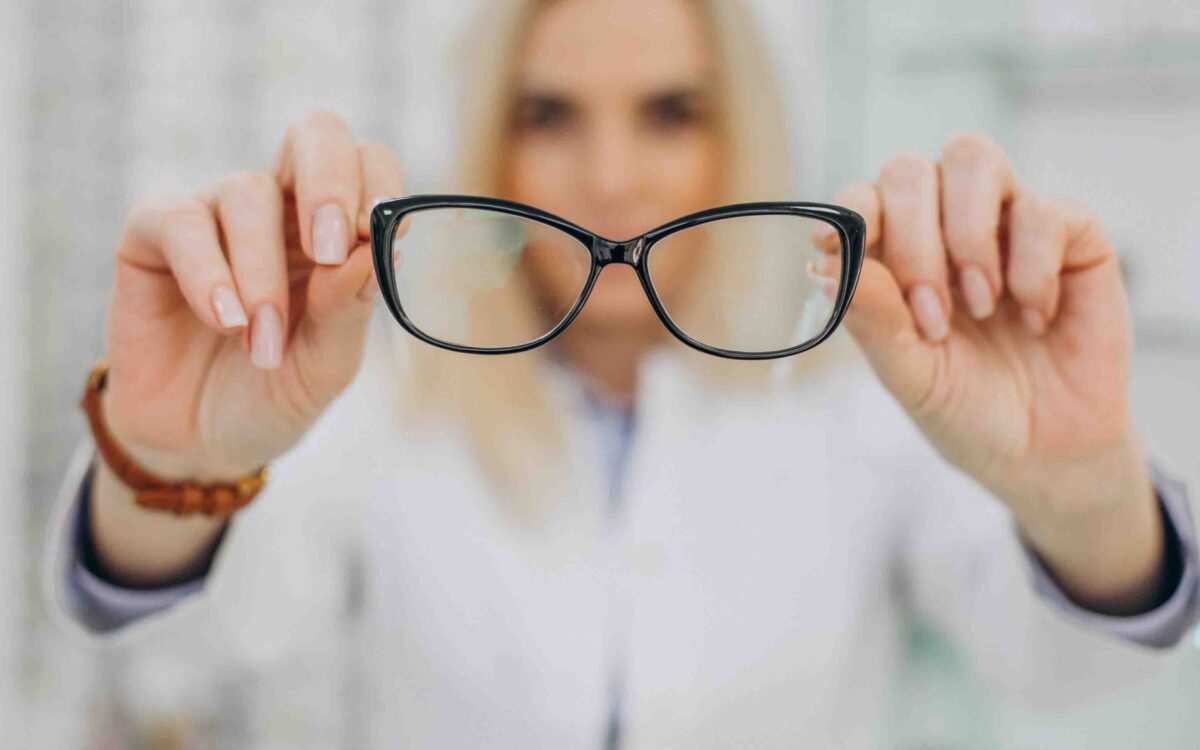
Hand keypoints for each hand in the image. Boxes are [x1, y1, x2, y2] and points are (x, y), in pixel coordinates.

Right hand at [103, 110, 403, 481]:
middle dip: (328, 182)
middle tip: (330, 250)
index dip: (378, 183)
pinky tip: (224, 321)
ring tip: (260, 342)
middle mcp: (281, 209)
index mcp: (337, 231)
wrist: (200, 444)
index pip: (368, 164)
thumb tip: (372, 248)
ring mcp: (216, 214)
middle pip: (314, 135)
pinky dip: (209, 273)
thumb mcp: (325, 366)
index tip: (376, 236)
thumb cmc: (273, 394)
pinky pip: (182, 222)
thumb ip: (349, 309)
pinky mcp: (154, 234)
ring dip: (263, 274)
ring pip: (248, 191)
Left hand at [814, 132, 1163, 612]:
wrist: (1045, 453)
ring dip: (966, 236)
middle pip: (910, 170)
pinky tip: (1035, 318)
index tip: (836, 246)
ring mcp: (1008, 222)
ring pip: (972, 158)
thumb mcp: (910, 374)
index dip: (851, 211)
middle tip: (933, 316)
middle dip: (913, 241)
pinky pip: (1042, 209)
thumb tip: (825, 263)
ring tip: (981, 307)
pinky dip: (1031, 269)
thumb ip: (872, 318)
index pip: (865, 198)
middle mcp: (947, 226)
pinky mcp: (1072, 234)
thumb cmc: (968, 408)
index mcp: (896, 255)